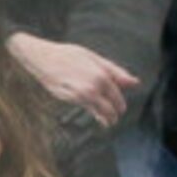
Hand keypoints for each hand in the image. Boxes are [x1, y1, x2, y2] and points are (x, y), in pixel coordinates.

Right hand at [7, 33, 139, 127]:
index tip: (121, 109)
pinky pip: (86, 109)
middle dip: (115, 114)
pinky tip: (97, 117)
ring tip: (109, 121)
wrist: (40, 58)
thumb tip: (135, 82)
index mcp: (101, 76)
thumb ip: (116, 72)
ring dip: (106, 118)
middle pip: (110, 109)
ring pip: (98, 112)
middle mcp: (92, 88)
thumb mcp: (94, 58)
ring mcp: (79, 95)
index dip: (120, 104)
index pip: (117, 97)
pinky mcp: (69, 99)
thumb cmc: (67, 54)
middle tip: (116, 116)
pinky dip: (94, 114)